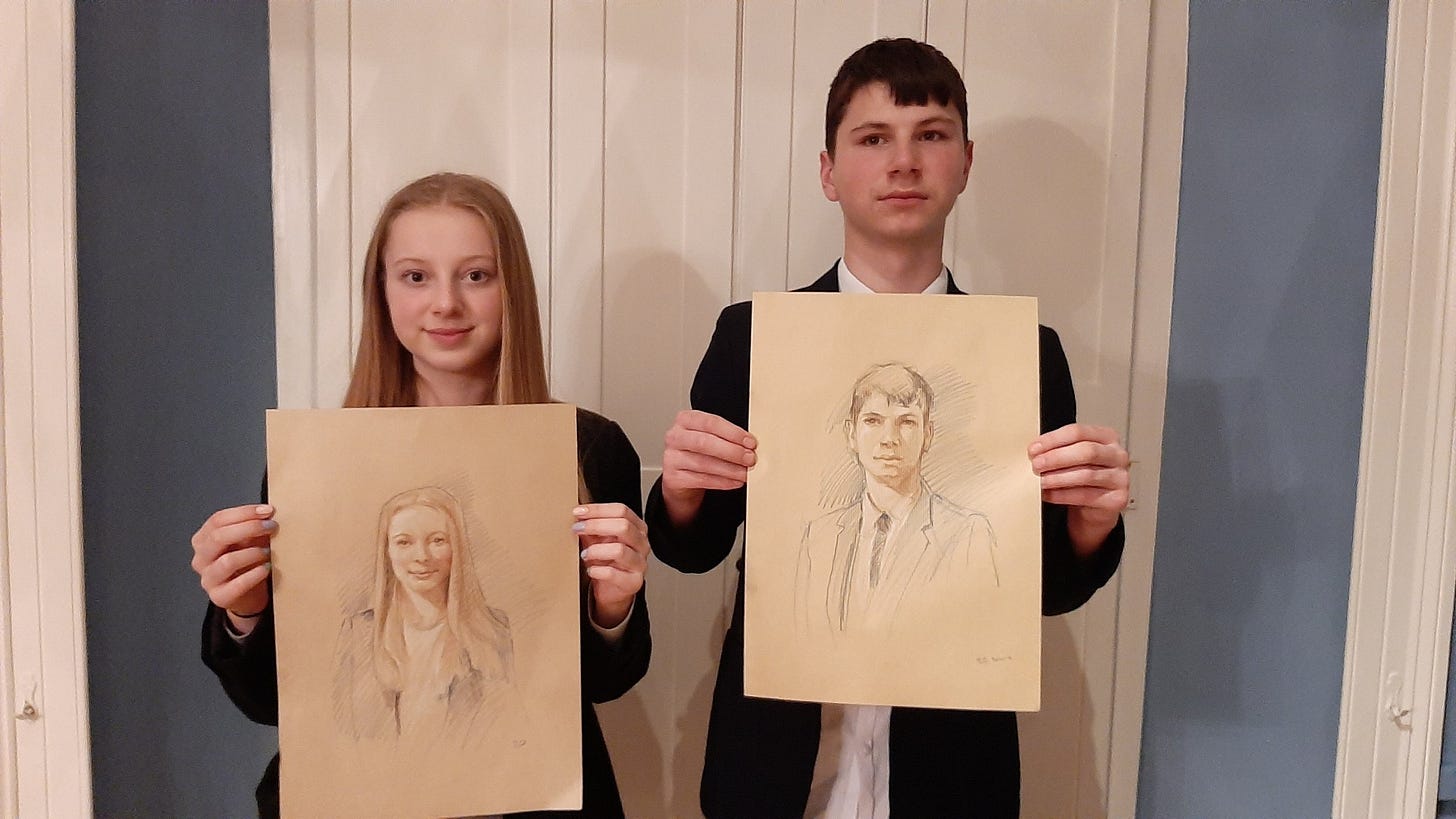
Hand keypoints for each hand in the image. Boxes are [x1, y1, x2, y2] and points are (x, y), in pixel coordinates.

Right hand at [190, 504, 276, 634]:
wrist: (248, 596)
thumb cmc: (247, 564)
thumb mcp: (248, 541)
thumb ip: (252, 527)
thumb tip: (268, 513)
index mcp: (204, 540)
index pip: (218, 520)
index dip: (244, 513)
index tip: (267, 511)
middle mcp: (201, 558)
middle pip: (218, 537)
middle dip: (249, 528)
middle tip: (271, 527)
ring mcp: (208, 579)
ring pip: (227, 561)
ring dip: (252, 553)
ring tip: (268, 551)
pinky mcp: (219, 596)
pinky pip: (237, 584)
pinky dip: (255, 574)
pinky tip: (266, 568)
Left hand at [575, 503, 650, 628]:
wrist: (612, 590)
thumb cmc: (607, 561)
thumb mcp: (598, 540)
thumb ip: (591, 526)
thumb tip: (576, 514)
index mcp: (636, 528)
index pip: (621, 511)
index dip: (598, 509)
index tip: (578, 511)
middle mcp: (642, 544)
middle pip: (623, 526)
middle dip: (596, 525)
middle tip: (577, 528)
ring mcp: (640, 563)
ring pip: (619, 550)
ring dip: (596, 550)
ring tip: (584, 554)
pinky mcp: (633, 582)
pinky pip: (613, 573)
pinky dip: (597, 570)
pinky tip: (590, 570)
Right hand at [660, 409, 756, 525]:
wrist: (681, 475)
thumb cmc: (699, 452)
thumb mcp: (710, 438)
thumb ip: (727, 438)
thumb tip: (751, 446)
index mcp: (686, 420)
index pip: (710, 422)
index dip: (733, 433)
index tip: (750, 442)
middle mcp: (675, 436)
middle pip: (705, 442)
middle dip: (732, 451)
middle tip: (750, 458)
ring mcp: (672, 458)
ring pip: (704, 463)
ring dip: (729, 469)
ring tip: (745, 472)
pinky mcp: (673, 478)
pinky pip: (701, 480)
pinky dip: (722, 482)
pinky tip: (734, 481)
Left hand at [1029, 424, 1129, 553]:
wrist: (1094, 508)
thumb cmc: (1081, 478)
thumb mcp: (1072, 459)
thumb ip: (1059, 450)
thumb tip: (1034, 451)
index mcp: (1107, 437)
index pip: (1078, 432)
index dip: (1053, 440)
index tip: (1034, 449)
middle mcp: (1117, 455)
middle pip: (1086, 451)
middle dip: (1056, 458)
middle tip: (1036, 465)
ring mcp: (1120, 477)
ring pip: (1086, 474)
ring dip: (1058, 478)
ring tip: (1041, 481)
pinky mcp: (1118, 498)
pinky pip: (1085, 495)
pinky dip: (1062, 495)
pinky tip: (1049, 494)